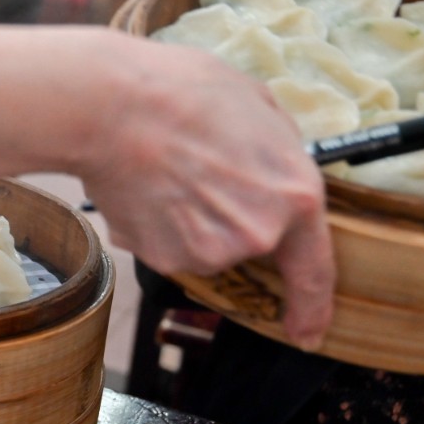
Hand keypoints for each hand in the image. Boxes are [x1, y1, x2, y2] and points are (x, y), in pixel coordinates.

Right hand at [76, 34, 334, 348]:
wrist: (109, 109)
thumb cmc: (180, 94)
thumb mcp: (257, 103)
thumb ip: (278, 150)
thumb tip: (272, 168)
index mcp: (294, 196)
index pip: (314, 269)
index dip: (312, 305)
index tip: (307, 329)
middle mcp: (255, 236)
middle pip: (251, 247)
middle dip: (230, 220)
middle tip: (202, 175)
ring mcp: (205, 252)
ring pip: (206, 246)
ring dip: (191, 220)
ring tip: (169, 172)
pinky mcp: (160, 257)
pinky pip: (168, 246)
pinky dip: (158, 225)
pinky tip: (146, 187)